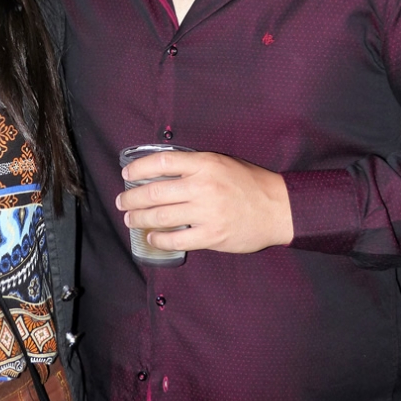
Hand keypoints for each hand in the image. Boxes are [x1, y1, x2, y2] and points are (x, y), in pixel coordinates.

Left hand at [117, 151, 292, 253]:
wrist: (279, 208)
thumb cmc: (250, 183)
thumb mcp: (222, 163)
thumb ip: (195, 166)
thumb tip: (161, 172)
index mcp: (205, 164)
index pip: (161, 162)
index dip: (139, 168)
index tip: (127, 174)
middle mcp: (203, 186)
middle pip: (155, 192)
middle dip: (132, 198)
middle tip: (122, 201)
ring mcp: (207, 212)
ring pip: (161, 216)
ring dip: (140, 218)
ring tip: (130, 219)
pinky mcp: (212, 235)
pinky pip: (177, 238)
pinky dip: (160, 239)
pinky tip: (152, 237)